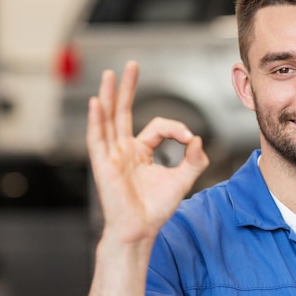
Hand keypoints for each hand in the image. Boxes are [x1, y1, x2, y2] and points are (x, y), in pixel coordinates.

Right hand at [86, 61, 208, 244]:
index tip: (190, 140)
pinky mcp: (103, 165)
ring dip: (109, 96)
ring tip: (110, 74)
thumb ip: (194, 160)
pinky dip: (97, 120)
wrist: (141, 230)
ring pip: (108, 119)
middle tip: (131, 65)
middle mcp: (124, 149)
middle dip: (127, 88)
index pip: (157, 126)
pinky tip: (97, 102)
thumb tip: (198, 139)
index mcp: (141, 151)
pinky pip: (97, 139)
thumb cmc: (156, 209)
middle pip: (123, 112)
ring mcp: (112, 155)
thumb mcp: (182, 180)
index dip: (176, 128)